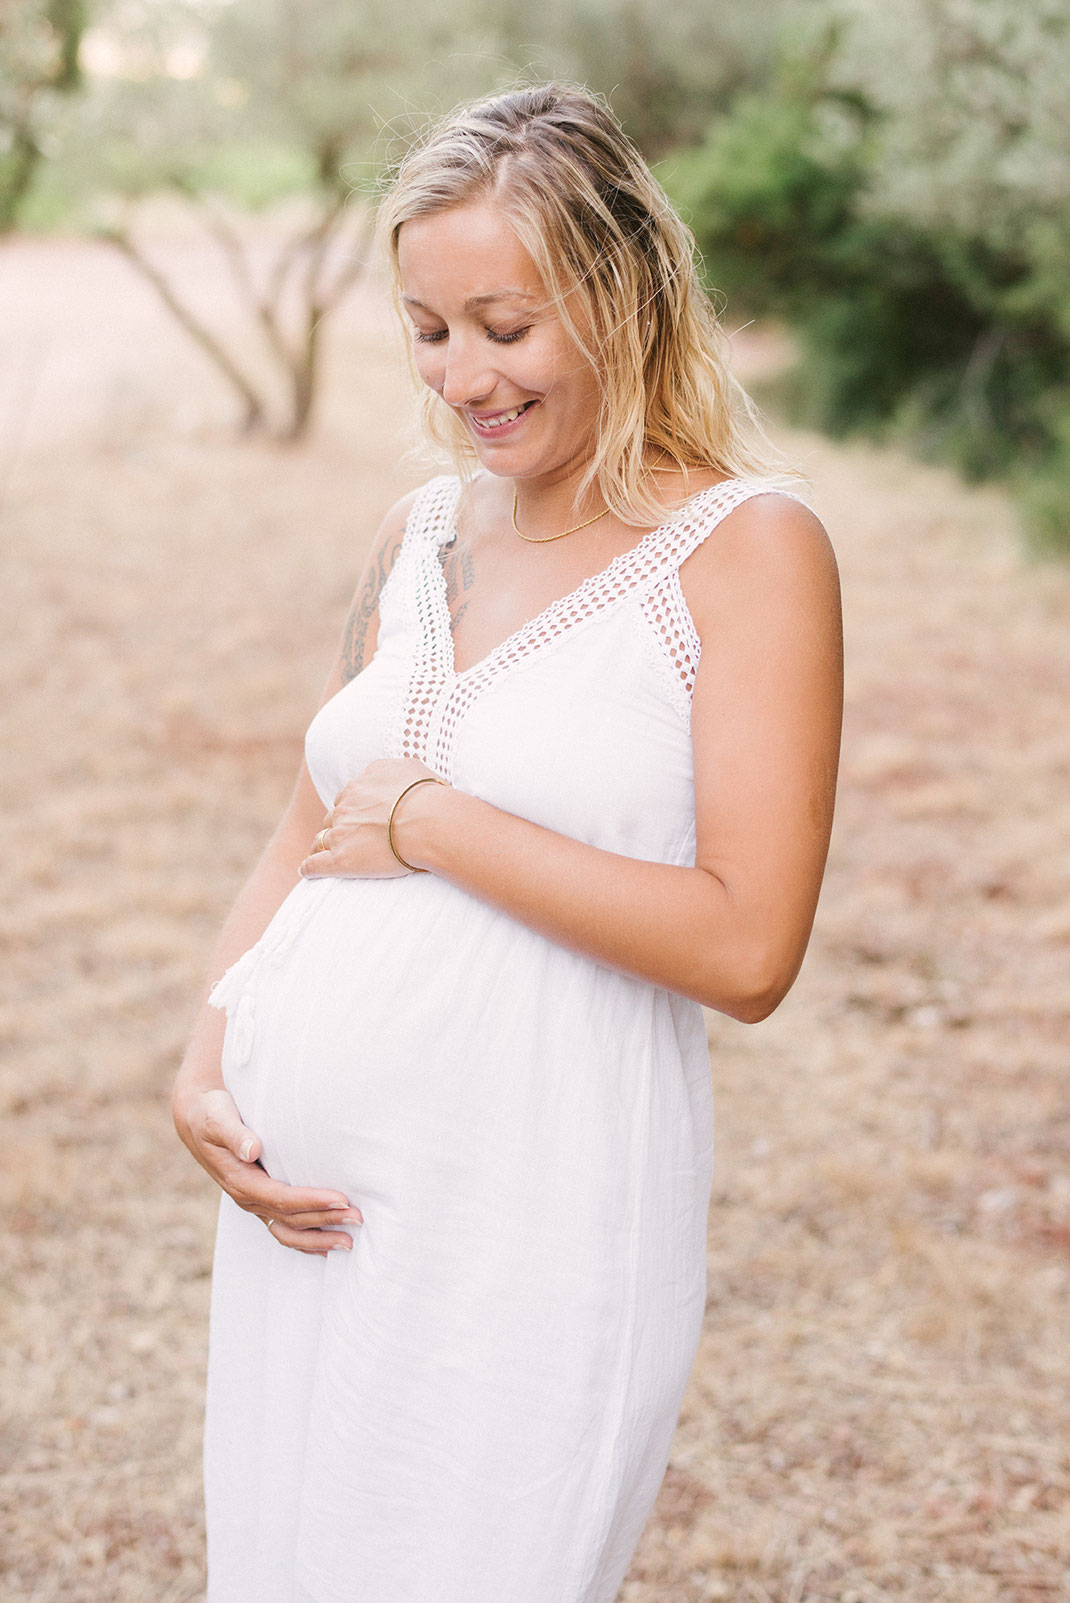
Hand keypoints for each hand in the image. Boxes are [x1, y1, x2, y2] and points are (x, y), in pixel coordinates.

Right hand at [174, 1086, 360, 1254]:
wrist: (197, 1118)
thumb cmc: (211, 1114)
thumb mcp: (217, 1118)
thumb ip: (235, 1134)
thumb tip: (252, 1149)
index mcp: (240, 1181)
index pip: (282, 1198)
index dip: (312, 1201)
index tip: (341, 1199)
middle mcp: (248, 1197)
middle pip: (291, 1219)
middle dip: (325, 1220)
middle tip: (358, 1218)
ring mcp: (255, 1202)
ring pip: (288, 1231)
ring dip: (319, 1238)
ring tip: (349, 1241)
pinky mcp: (261, 1200)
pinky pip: (284, 1228)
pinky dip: (306, 1240)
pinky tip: (326, 1245)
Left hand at [299, 757, 444, 878]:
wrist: (428, 823)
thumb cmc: (428, 797)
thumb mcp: (410, 768)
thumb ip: (391, 769)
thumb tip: (389, 775)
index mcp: (361, 784)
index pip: (349, 796)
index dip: (355, 808)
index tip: (363, 817)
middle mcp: (346, 805)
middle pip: (334, 816)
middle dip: (340, 825)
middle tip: (351, 837)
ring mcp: (340, 833)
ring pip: (322, 838)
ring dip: (323, 844)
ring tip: (323, 854)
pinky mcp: (340, 860)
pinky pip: (315, 865)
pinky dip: (309, 868)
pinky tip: (307, 872)